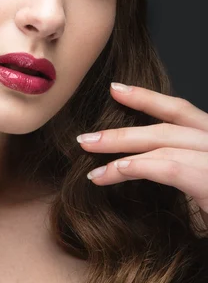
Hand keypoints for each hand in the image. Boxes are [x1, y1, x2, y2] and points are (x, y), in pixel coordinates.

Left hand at [77, 83, 207, 229]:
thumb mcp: (200, 194)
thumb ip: (178, 172)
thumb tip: (137, 163)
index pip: (182, 111)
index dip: (147, 97)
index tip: (115, 89)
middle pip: (168, 125)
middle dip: (123, 130)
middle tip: (86, 137)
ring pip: (165, 142)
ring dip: (122, 148)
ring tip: (90, 159)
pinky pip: (169, 167)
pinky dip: (137, 167)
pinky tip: (112, 172)